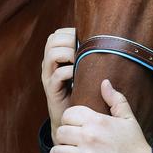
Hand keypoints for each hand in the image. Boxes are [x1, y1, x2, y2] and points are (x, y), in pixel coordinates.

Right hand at [41, 28, 75, 142]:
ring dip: (69, 54)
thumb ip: (86, 56)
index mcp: (55, 57)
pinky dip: (70, 72)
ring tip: (78, 63)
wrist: (70, 118)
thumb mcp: (83, 70)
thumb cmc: (81, 91)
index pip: (56, 34)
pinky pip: (58, 74)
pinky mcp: (51, 89)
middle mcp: (48, 64)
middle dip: (70, 42)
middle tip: (80, 54)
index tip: (83, 43)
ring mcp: (48, 76)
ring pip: (52, 53)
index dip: (70, 33)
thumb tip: (105, 40)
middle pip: (53, 39)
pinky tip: (77, 77)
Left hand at [47, 80, 151, 152]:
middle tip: (69, 141)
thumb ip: (115, 98)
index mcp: (98, 121)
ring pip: (56, 152)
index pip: (68, 114)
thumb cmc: (135, 144)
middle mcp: (89, 138)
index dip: (70, 119)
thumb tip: (104, 82)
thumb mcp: (128, 118)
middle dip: (64, 136)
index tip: (74, 125)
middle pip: (60, 132)